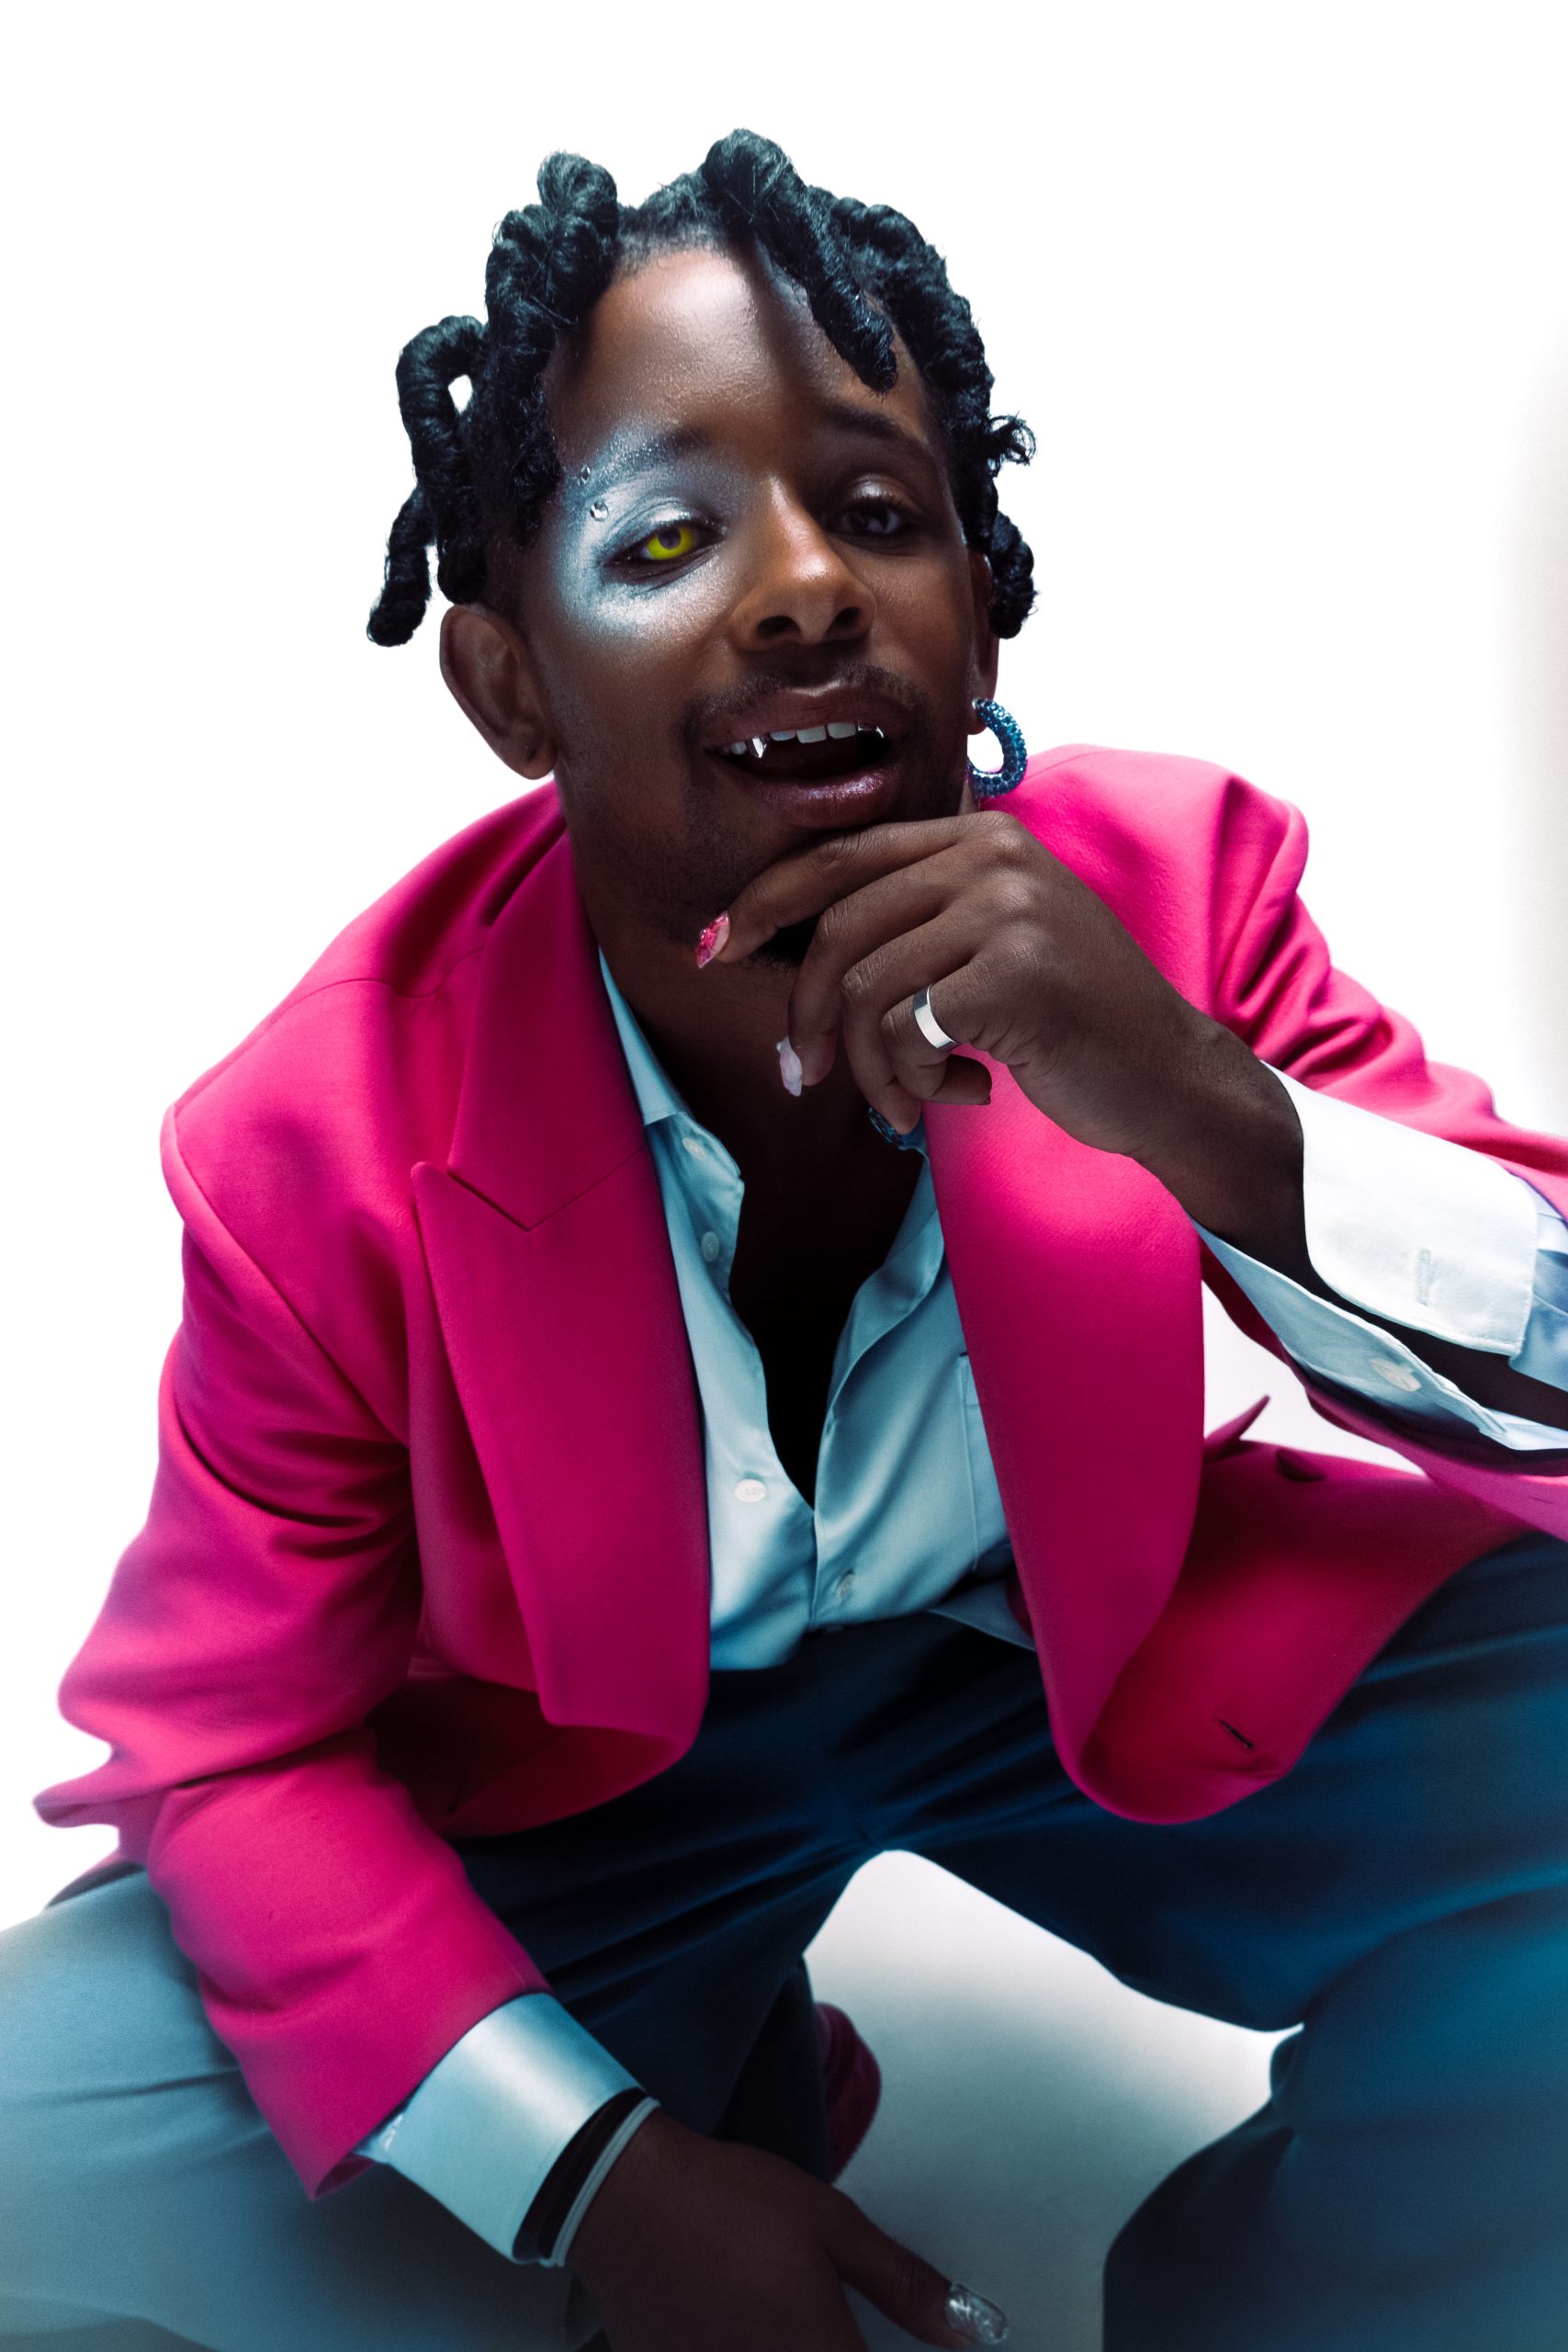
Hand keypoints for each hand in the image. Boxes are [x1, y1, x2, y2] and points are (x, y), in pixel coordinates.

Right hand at [567, 2108, 1006, 2349]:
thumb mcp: (831, 2225)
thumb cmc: (729, 2202)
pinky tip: (741, 2323)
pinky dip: (746, 2349)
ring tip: (788, 2318)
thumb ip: (904, 2285)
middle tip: (831, 2323)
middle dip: (842, 2351)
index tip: (925, 2349)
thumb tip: (975, 2329)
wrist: (623, 2198)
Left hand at [702, 808, 1304, 1258]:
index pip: (840, 856)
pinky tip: (965, 1094)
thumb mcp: (993, 945)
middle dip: (802, 1014)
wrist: (1168, 1078)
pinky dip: (915, 1083)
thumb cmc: (1070, 1025)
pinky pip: (904, 1034)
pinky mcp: (1013, 974)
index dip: (765, 903)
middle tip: (801, 1076)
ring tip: (906, 1101)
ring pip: (862, 991)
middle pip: (837, 928)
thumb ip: (914, 925)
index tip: (717, 951)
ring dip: (870, 1069)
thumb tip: (786, 952)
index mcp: (979, 838)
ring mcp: (1007, 911)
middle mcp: (992, 857)